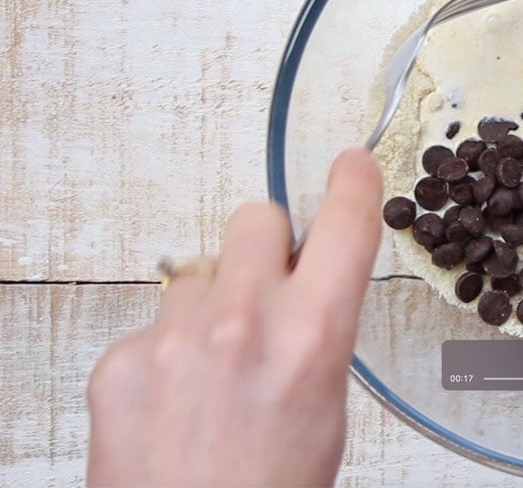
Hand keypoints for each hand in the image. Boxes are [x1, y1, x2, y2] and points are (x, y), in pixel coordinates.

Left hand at [87, 148, 382, 486]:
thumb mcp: (326, 407)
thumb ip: (317, 332)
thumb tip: (307, 286)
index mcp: (312, 337)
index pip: (345, 225)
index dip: (353, 185)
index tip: (350, 165)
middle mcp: (241, 323)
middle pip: (255, 218)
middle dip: (268, 245)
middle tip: (269, 292)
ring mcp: (173, 338)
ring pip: (198, 271)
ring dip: (212, 301)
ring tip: (217, 368)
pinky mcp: (120, 360)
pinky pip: (154, 321)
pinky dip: (167, 349)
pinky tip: (177, 398)